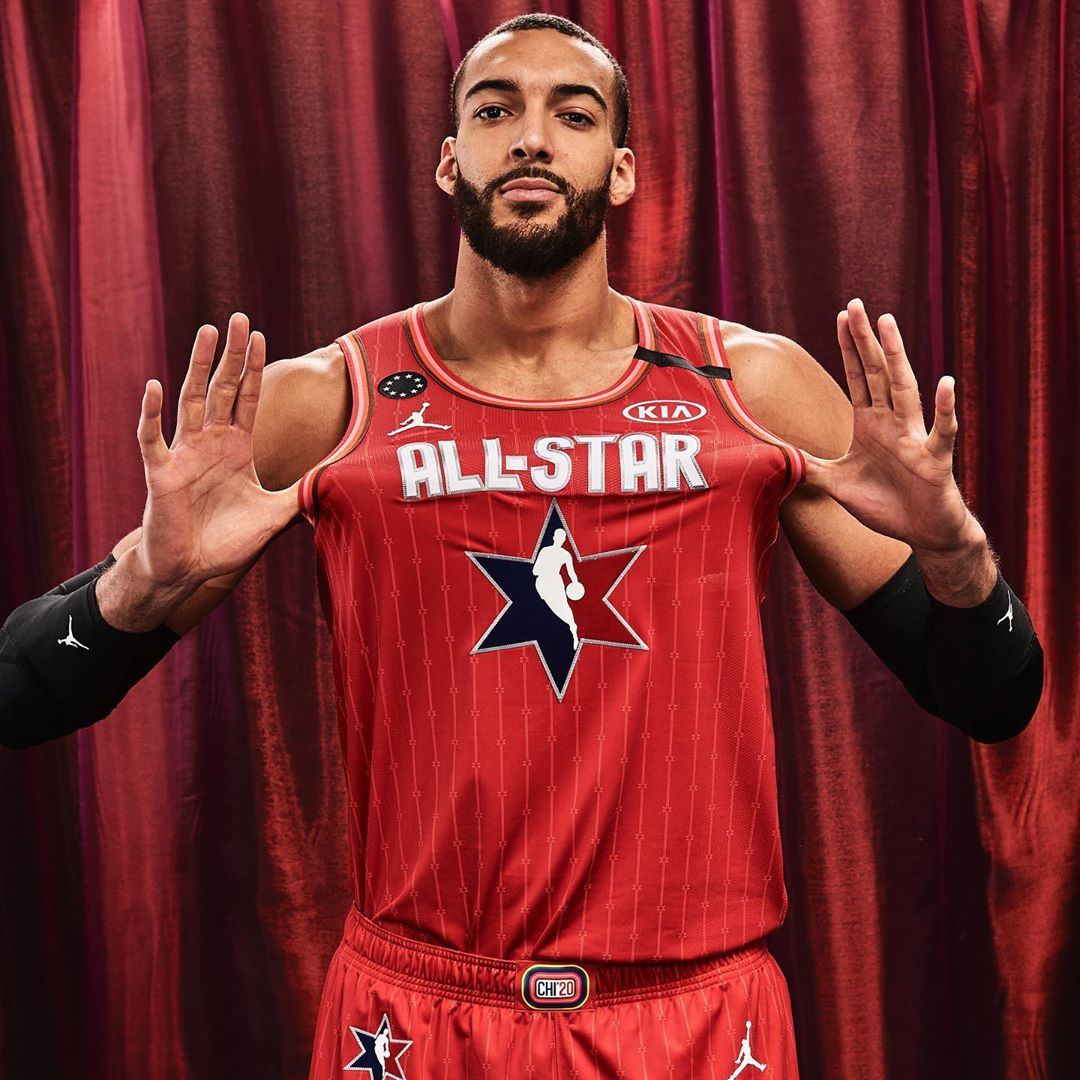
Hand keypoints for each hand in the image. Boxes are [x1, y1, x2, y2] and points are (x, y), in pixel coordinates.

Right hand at [134, 313, 300, 586]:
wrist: (191, 571)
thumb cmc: (228, 543)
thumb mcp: (275, 515)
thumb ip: (303, 492)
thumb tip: (342, 478)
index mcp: (237, 449)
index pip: (249, 399)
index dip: (256, 369)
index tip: (263, 336)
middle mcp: (210, 443)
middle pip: (223, 388)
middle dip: (233, 354)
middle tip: (239, 317)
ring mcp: (184, 454)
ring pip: (191, 400)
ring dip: (198, 366)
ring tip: (207, 332)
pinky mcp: (161, 473)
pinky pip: (152, 438)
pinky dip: (151, 414)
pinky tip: (154, 386)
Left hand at [801, 298, 981, 553]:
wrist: (921, 532)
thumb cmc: (883, 504)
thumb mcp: (836, 484)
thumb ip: (809, 467)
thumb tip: (775, 456)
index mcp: (870, 423)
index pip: (857, 376)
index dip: (848, 347)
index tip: (840, 315)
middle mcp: (892, 422)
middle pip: (876, 372)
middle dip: (865, 339)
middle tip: (856, 304)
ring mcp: (914, 436)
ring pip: (904, 388)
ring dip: (896, 356)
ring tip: (888, 324)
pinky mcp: (934, 458)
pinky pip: (941, 430)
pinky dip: (944, 408)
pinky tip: (945, 383)